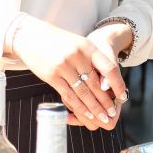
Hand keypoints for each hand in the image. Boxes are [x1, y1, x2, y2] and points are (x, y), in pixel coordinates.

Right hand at [11, 17, 127, 131]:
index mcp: (87, 46)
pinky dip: (78, 107)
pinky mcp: (51, 75)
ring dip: (94, 108)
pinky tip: (85, 114)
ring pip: (83, 92)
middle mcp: (76, 55)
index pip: (109, 68)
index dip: (117, 84)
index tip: (122, 96)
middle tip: (112, 113)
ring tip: (102, 118)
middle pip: (96, 84)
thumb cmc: (57, 41)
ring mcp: (63, 66)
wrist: (29, 35)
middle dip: (105, 101)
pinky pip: (68, 95)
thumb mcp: (77, 44)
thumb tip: (105, 83)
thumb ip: (90, 60)